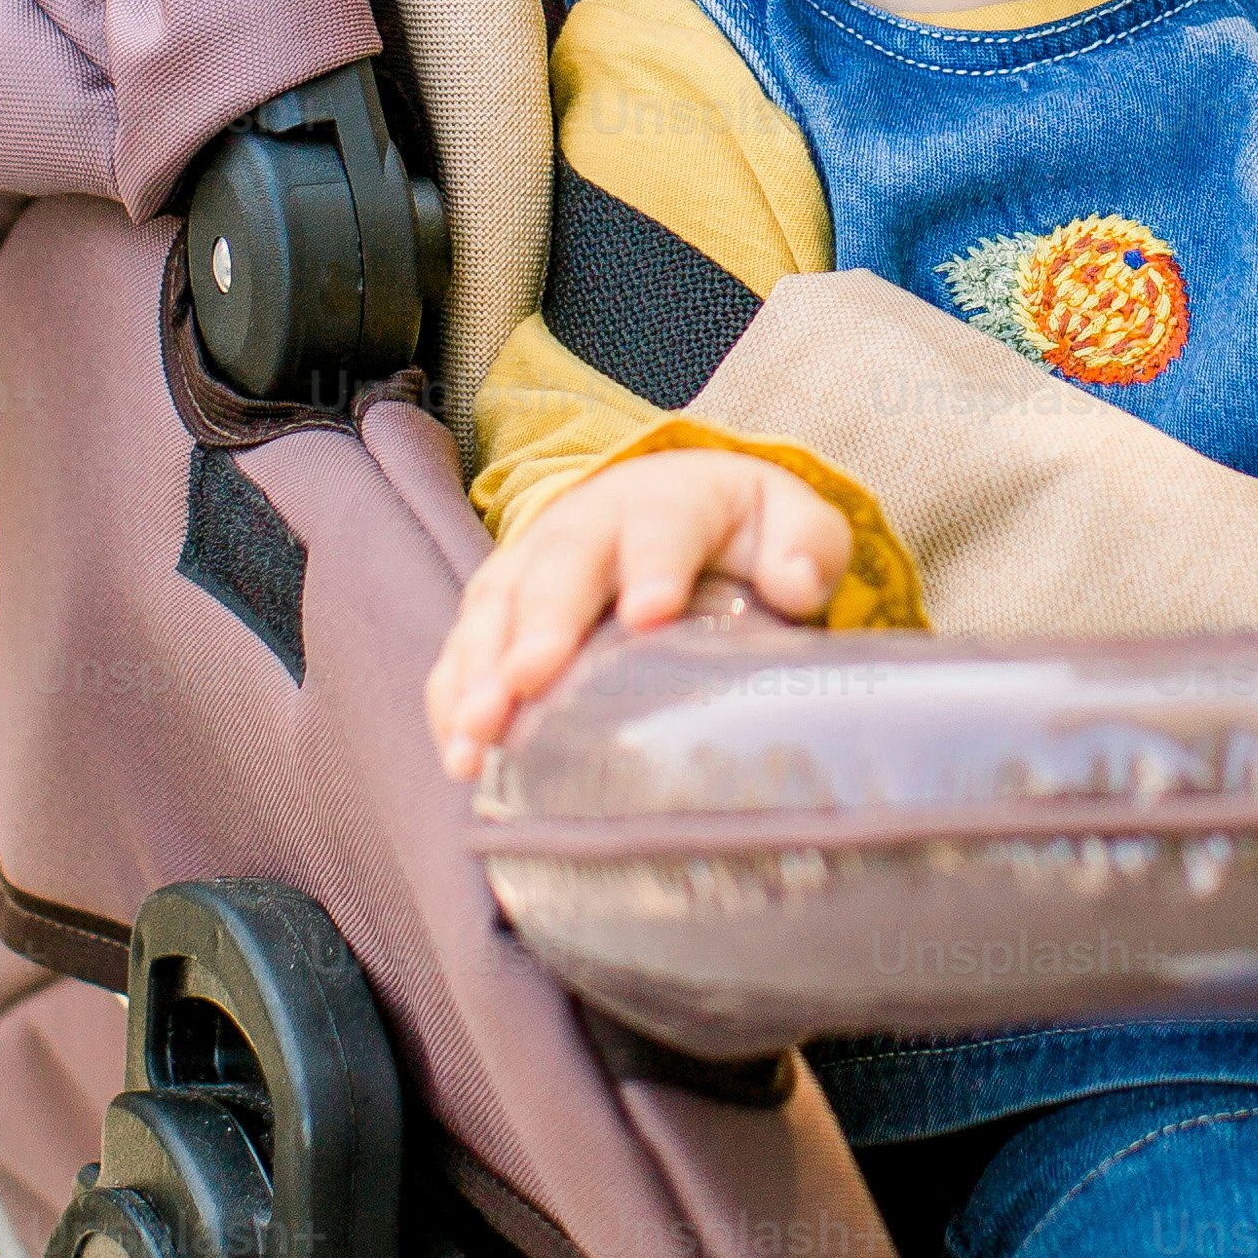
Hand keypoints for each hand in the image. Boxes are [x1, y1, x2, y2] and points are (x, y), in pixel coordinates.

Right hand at [423, 447, 855, 780]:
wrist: (663, 508)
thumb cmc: (734, 531)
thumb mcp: (786, 521)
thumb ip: (805, 544)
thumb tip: (798, 586)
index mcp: (666, 502)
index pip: (661, 529)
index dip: (654, 568)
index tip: (651, 616)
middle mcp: (586, 526)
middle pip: (561, 570)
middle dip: (543, 626)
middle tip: (529, 680)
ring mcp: (529, 566)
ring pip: (497, 611)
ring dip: (482, 672)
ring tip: (477, 733)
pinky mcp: (495, 612)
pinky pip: (462, 651)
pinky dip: (452, 699)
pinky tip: (458, 754)